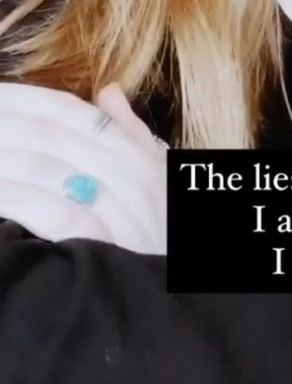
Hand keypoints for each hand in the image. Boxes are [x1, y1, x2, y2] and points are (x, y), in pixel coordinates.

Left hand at [0, 81, 166, 254]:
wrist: (182, 293)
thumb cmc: (168, 232)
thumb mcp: (163, 174)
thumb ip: (131, 131)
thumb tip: (108, 90)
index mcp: (136, 152)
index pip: (74, 113)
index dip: (28, 99)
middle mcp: (127, 173)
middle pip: (52, 136)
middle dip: (4, 123)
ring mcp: (115, 208)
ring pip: (45, 167)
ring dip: (1, 154)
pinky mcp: (100, 246)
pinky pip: (50, 211)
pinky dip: (15, 195)